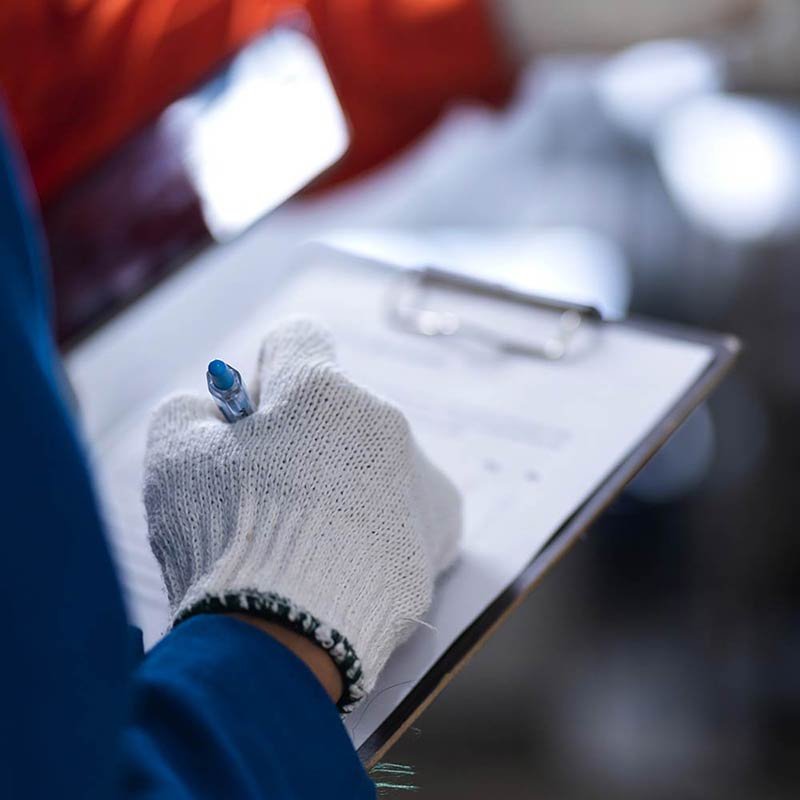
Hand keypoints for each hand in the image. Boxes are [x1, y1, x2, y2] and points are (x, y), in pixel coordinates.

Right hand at [144, 317, 461, 710]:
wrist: (292, 635)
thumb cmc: (226, 535)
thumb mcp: (173, 456)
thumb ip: (193, 410)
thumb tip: (221, 412)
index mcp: (320, 389)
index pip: (298, 339)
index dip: (266, 374)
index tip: (256, 416)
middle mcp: (383, 418)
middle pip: (338, 408)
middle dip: (305, 437)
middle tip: (272, 495)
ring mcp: (420, 473)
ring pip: (374, 457)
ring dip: (345, 480)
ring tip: (312, 541)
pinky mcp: (443, 526)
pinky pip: (405, 505)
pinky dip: (379, 522)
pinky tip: (349, 558)